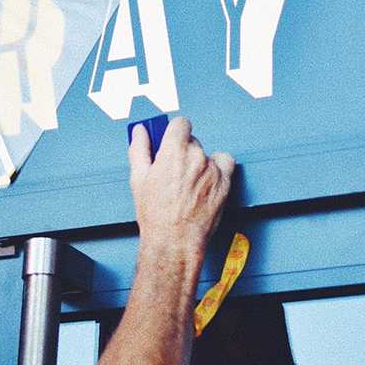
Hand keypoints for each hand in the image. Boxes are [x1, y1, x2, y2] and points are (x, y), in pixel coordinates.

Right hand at [127, 117, 234, 260]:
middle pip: (193, 141)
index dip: (175, 132)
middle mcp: (196, 156)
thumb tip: (141, 131)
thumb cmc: (155, 214)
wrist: (175, 241)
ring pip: (207, 155)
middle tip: (175, 172)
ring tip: (189, 185)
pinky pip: (225, 164)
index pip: (181, 124)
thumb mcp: (139, 179)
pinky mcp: (225, 182)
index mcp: (173, 151)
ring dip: (200, 163)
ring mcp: (212, 169)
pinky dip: (218, 169)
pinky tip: (207, 181)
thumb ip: (140, 149)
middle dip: (184, 152)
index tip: (171, 141)